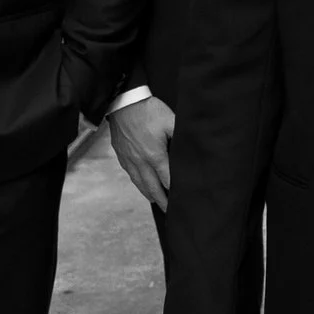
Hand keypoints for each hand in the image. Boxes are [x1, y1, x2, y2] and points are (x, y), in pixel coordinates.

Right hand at [109, 95, 176, 209]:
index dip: (175, 193)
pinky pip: (131, 175)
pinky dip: (139, 184)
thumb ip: (181, 137)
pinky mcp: (121, 155)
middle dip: (162, 202)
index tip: (182, 202)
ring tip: (158, 203)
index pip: (167, 181)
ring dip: (150, 195)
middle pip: (153, 189)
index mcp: (155, 155)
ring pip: (140, 184)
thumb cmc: (149, 110)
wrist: (124, 101)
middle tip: (171, 212)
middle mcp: (141, 162)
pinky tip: (143, 186)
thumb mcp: (171, 121)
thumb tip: (192, 149)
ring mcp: (129, 160)